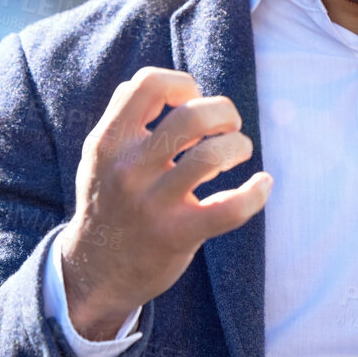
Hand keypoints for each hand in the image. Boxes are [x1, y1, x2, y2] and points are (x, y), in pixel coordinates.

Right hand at [60, 67, 271, 339]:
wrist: (95, 272)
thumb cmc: (109, 203)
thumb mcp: (100, 156)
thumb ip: (124, 117)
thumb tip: (169, 85)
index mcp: (108, 142)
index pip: (149, 84)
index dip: (183, 84)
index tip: (192, 101)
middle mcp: (128, 169)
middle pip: (192, 116)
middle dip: (224, 112)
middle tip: (227, 127)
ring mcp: (153, 204)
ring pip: (212, 155)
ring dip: (239, 146)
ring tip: (239, 152)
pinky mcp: (178, 235)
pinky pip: (231, 208)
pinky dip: (257, 192)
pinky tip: (262, 184)